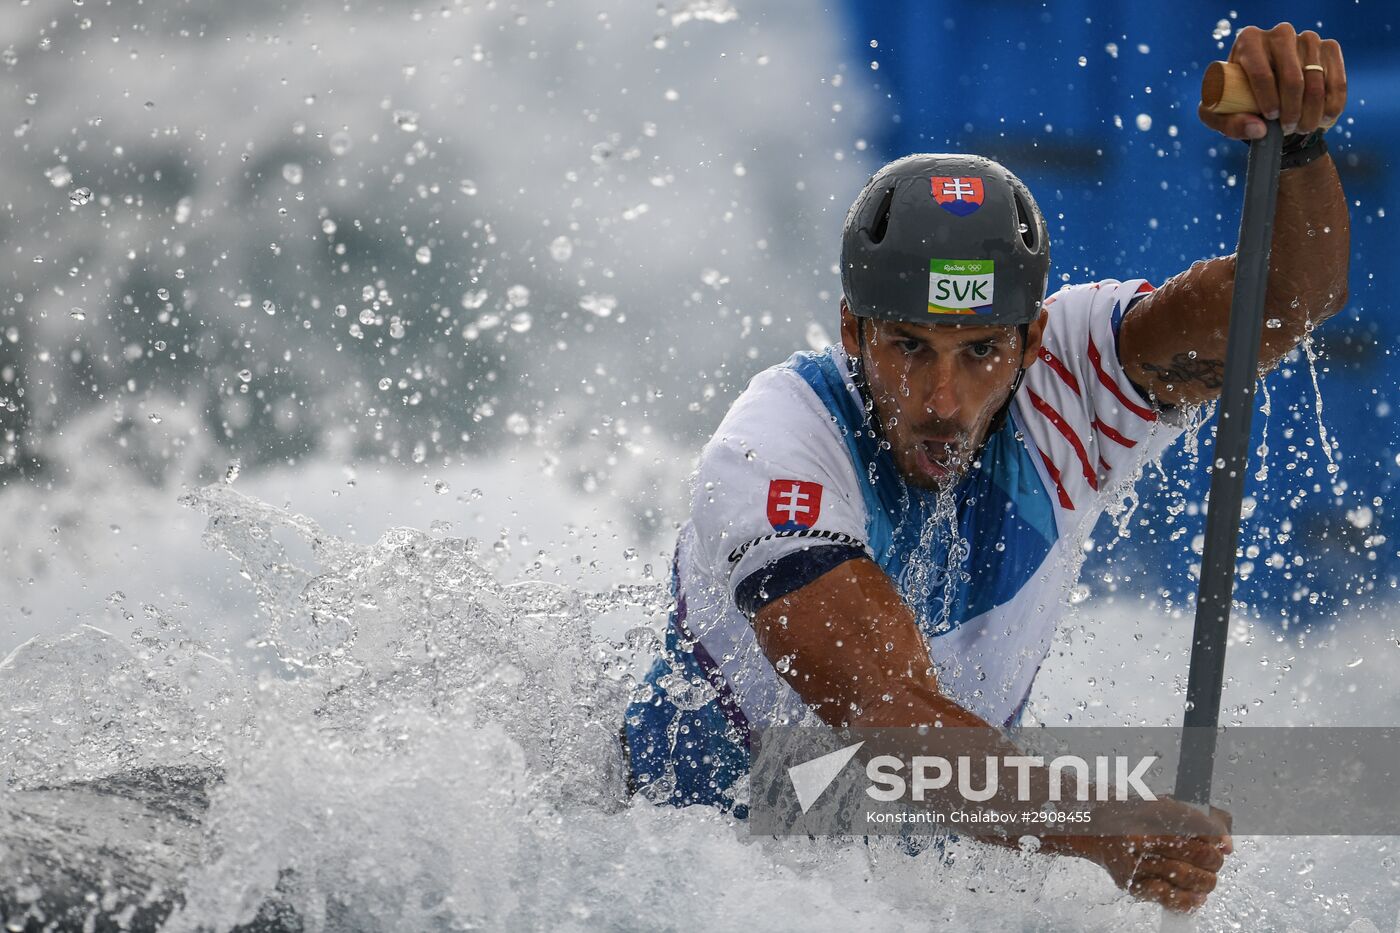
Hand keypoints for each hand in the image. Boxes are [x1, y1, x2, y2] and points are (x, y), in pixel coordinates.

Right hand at [1051, 797, 1233, 913]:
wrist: (1092, 826)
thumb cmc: (1135, 815)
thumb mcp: (1164, 805)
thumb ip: (1199, 819)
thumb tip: (1227, 844)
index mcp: (1150, 812)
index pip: (1197, 826)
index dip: (1216, 836)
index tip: (1221, 842)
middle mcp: (1142, 836)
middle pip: (1196, 853)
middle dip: (1213, 860)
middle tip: (1215, 861)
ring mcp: (1135, 861)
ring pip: (1186, 876)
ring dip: (1206, 880)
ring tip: (1208, 878)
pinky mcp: (1131, 882)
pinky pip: (1167, 897)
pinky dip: (1188, 900)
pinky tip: (1197, 897)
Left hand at [1200, 22, 1346, 139]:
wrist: (1265, 90)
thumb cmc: (1236, 101)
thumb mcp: (1220, 115)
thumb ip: (1230, 124)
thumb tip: (1258, 129)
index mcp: (1248, 41)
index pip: (1261, 73)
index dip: (1268, 100)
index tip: (1270, 119)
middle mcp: (1280, 34)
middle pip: (1292, 78)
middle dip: (1292, 111)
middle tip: (1288, 129)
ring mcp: (1307, 38)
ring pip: (1316, 81)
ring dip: (1312, 112)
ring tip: (1303, 128)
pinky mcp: (1329, 48)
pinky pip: (1336, 80)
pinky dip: (1332, 105)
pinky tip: (1324, 120)